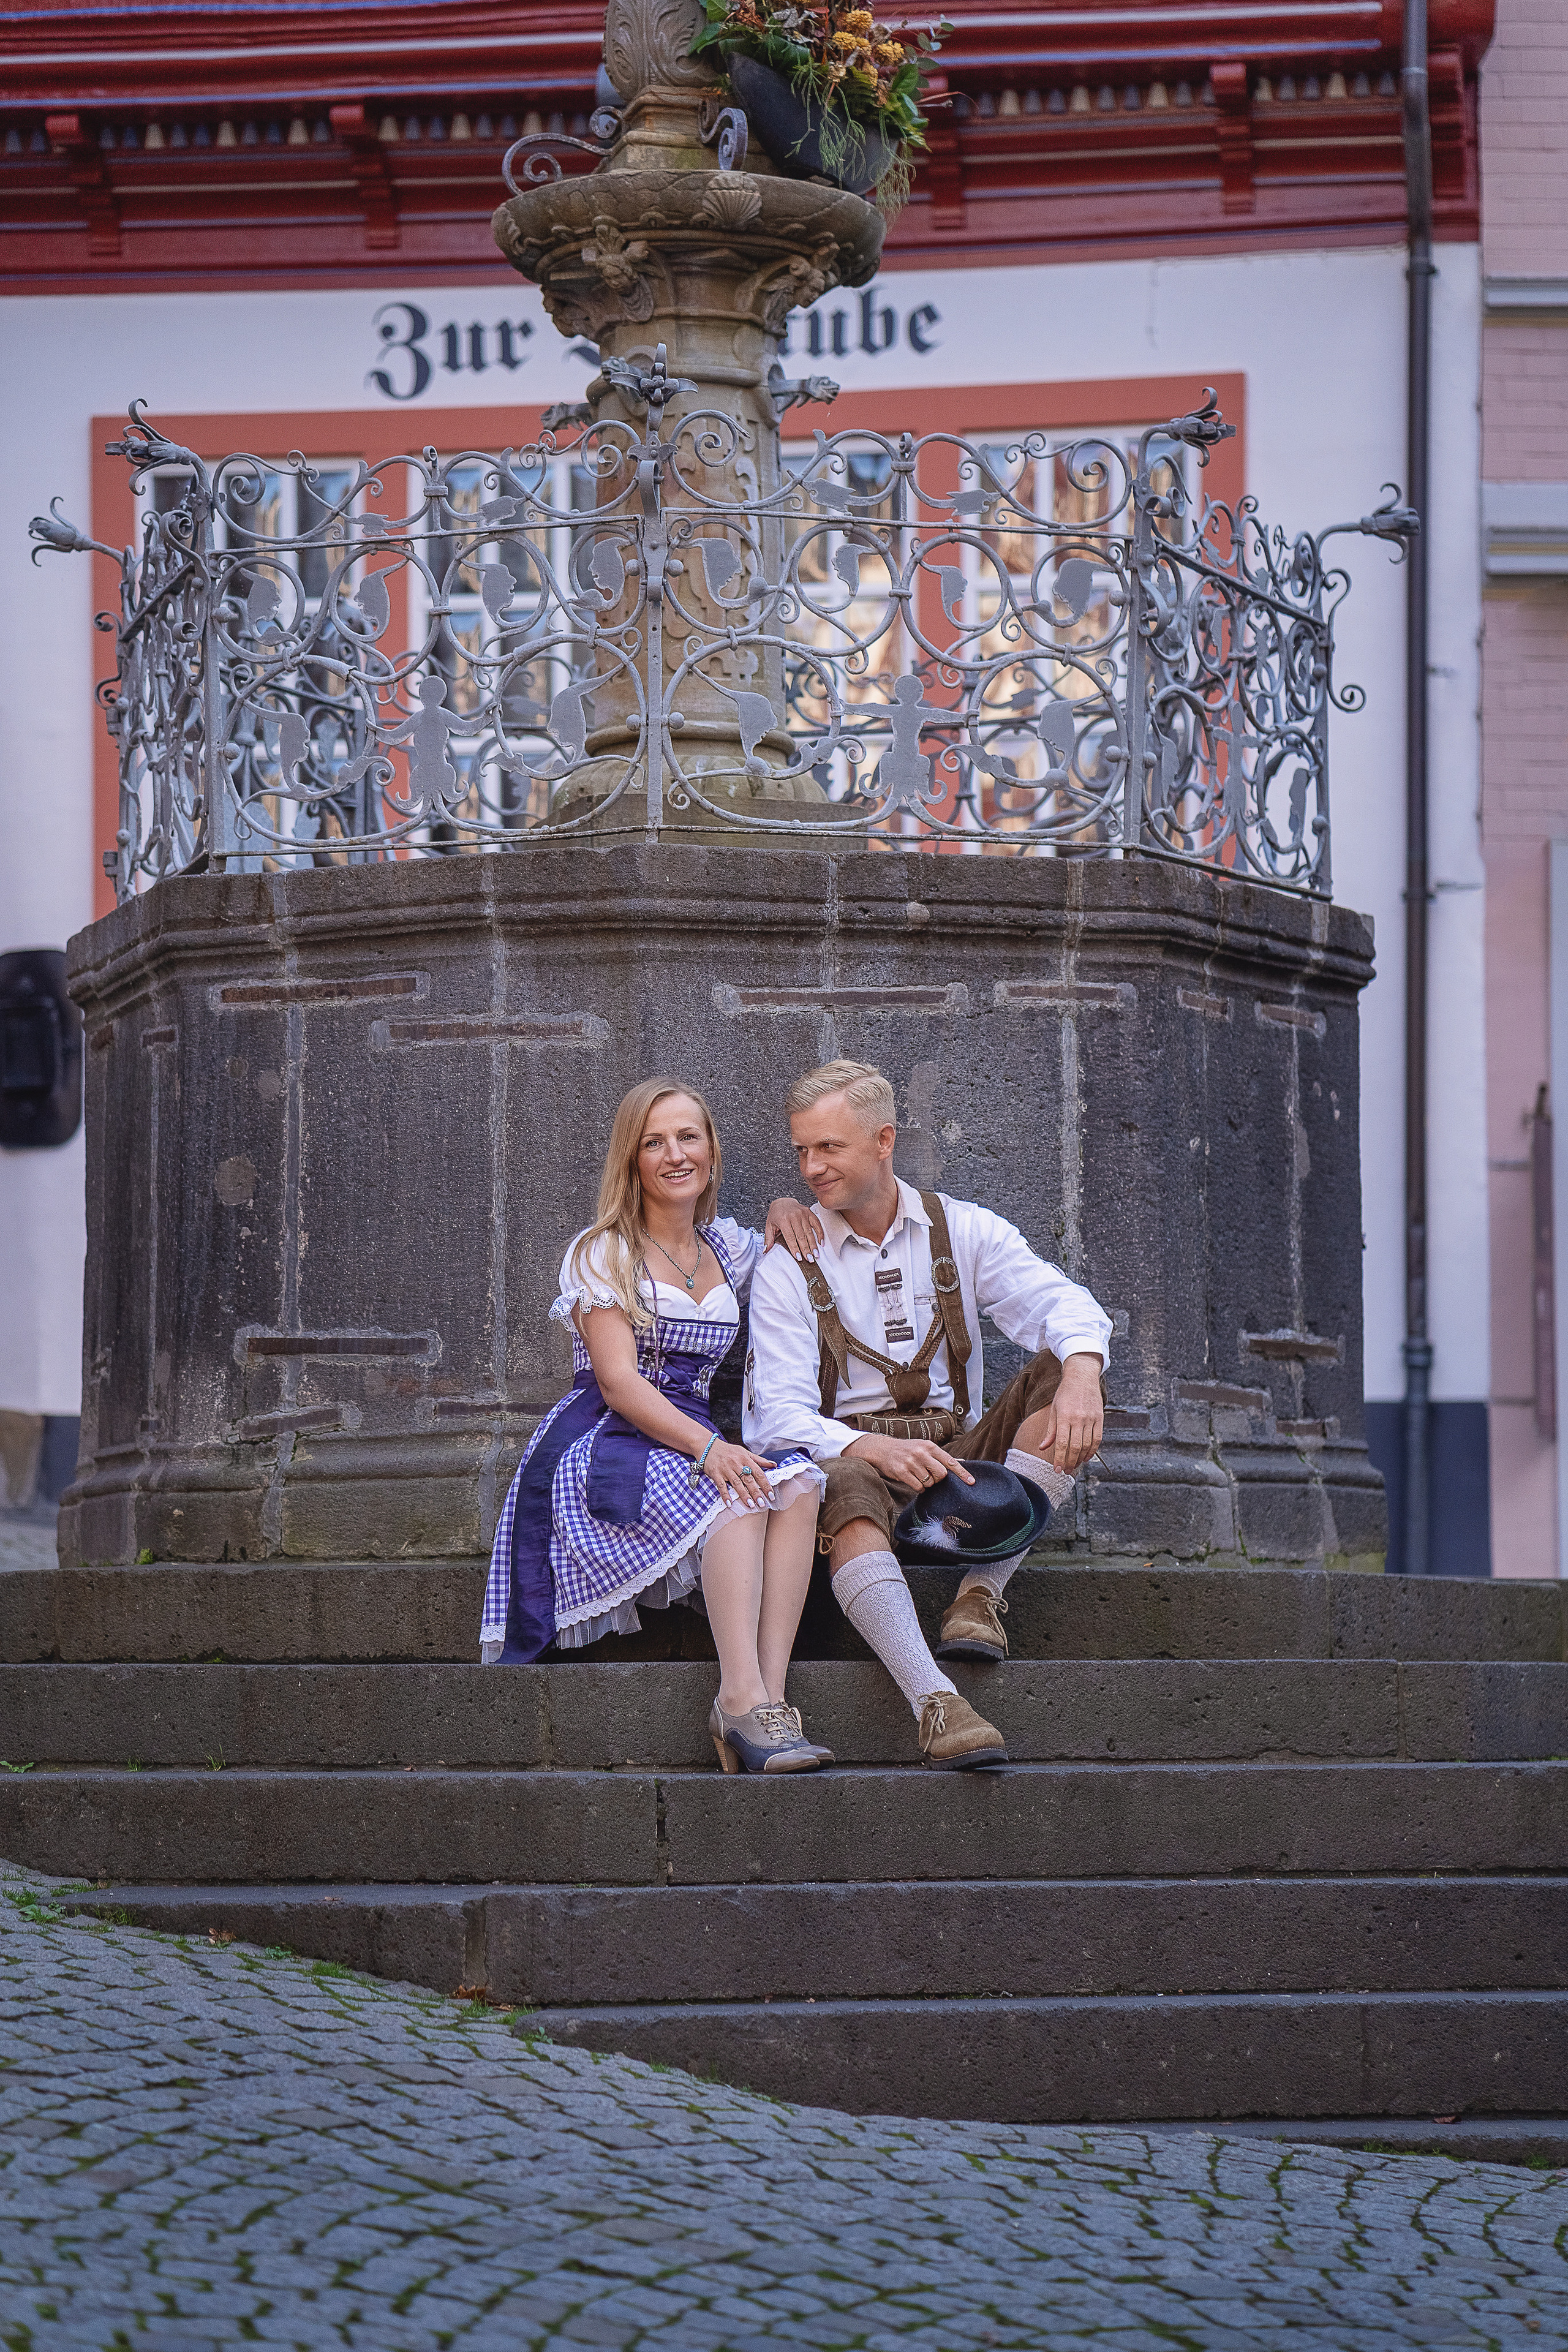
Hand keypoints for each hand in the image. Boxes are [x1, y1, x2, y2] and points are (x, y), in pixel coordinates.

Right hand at [700, 1439, 776, 1508]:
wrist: (709, 1446)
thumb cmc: (729, 1451)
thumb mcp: (745, 1453)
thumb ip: (759, 1460)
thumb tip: (774, 1465)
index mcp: (745, 1459)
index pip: (758, 1473)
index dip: (765, 1484)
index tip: (771, 1495)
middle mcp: (737, 1464)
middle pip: (748, 1479)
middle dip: (756, 1492)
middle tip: (762, 1503)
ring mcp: (726, 1469)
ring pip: (736, 1483)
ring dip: (744, 1495)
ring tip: (750, 1505)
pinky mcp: (716, 1474)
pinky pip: (721, 1486)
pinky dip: (725, 1495)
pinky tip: (730, 1504)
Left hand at [764, 1198, 825, 1259]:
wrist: (783, 1201)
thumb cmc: (776, 1215)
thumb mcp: (769, 1225)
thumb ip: (769, 1238)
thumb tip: (766, 1250)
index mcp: (783, 1220)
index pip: (790, 1237)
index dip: (795, 1248)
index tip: (799, 1258)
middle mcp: (794, 1216)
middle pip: (801, 1236)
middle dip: (806, 1249)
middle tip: (810, 1259)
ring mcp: (803, 1214)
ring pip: (809, 1232)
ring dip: (813, 1244)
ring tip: (816, 1254)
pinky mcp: (809, 1213)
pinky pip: (817, 1224)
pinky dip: (820, 1234)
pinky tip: (821, 1243)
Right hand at [844, 1432, 974, 1492]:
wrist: (882, 1449)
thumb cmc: (907, 1449)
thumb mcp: (923, 1447)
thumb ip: (940, 1456)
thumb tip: (961, 1461)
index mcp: (930, 1446)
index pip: (950, 1461)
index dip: (962, 1473)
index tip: (972, 1482)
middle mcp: (922, 1453)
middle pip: (942, 1474)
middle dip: (938, 1479)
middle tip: (930, 1476)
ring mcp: (911, 1462)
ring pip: (930, 1482)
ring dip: (927, 1484)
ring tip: (918, 1476)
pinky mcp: (902, 1472)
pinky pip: (918, 1487)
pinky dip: (918, 1488)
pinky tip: (913, 1481)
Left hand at [1031, 1354, 1103, 1474]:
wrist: (1082, 1376)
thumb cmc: (1065, 1393)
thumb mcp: (1054, 1410)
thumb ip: (1050, 1430)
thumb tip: (1043, 1447)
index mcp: (1064, 1416)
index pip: (1062, 1443)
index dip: (1059, 1459)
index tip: (1057, 1469)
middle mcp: (1078, 1418)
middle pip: (1075, 1447)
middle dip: (1069, 1462)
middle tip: (1065, 1471)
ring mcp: (1091, 1418)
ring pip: (1087, 1445)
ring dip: (1080, 1459)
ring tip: (1074, 1466)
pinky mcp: (1100, 1418)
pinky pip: (1097, 1439)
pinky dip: (1092, 1451)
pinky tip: (1086, 1457)